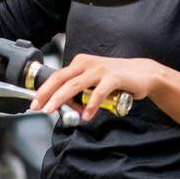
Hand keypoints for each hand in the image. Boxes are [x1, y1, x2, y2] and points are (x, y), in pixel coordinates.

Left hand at [29, 54, 158, 122]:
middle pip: (61, 79)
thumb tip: (66, 105)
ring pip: (74, 85)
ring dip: (61, 99)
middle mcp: (87, 64)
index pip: (57, 76)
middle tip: (38, 107)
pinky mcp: (113, 78)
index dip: (44, 90)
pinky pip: (98, 93)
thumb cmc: (118, 79)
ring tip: (53, 111)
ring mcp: (100, 70)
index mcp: (80, 63)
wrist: (144, 73)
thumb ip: (79, 91)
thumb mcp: (94, 81)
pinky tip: (86, 116)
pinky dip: (90, 106)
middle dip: (46, 94)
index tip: (35, 103)